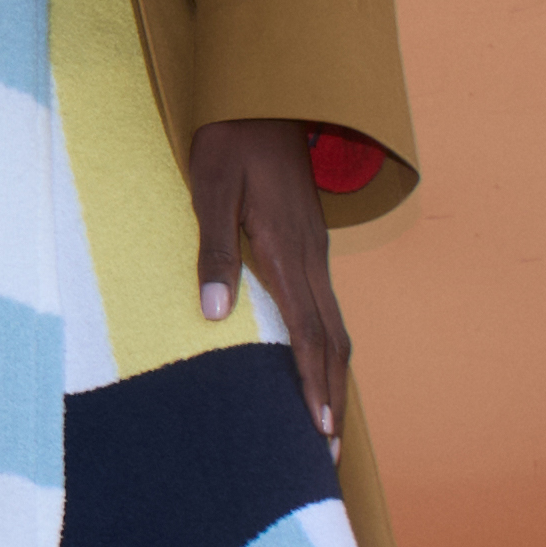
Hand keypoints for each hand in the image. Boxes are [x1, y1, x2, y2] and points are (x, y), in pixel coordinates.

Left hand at [189, 116, 349, 449]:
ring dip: (333, 378)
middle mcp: (311, 257)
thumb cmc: (229, 137)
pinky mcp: (309, 244)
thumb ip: (212, 248)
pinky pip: (326, 309)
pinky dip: (327, 349)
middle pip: (332, 341)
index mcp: (287, 250)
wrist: (265, 92)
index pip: (309, 332)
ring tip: (326, 426)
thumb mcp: (210, 185)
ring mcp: (315, 251)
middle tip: (329, 454)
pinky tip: (316, 366)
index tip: (319, 431)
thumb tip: (215, 312)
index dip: (313, 384)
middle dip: (331, 398)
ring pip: (335, 327)